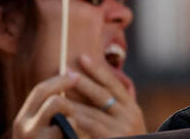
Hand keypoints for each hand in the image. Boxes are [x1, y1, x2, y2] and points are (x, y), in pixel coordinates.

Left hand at [11, 55, 145, 138]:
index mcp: (132, 108)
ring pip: (92, 115)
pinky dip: (76, 124)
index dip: (98, 70)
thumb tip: (95, 86)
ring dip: (73, 105)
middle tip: (66, 71)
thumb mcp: (128, 120)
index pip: (114, 84)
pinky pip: (90, 131)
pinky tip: (65, 119)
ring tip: (58, 96)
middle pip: (103, 95)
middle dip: (83, 82)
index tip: (83, 58)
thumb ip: (116, 107)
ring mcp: (121, 130)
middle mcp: (129, 116)